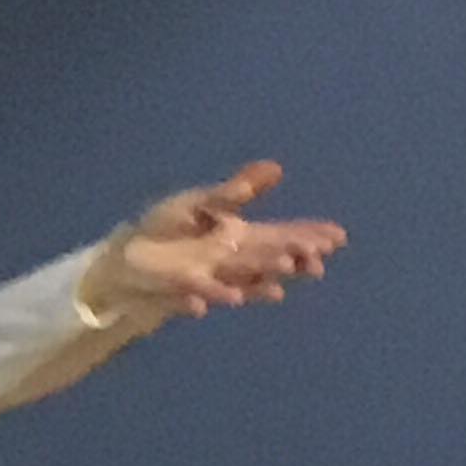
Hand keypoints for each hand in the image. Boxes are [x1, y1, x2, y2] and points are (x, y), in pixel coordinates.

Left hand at [95, 162, 344, 317]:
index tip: (337, 238)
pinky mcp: (183, 290)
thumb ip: (238, 190)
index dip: (309, 237)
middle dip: (294, 259)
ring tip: (281, 274)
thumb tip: (277, 168)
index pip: (282, 236)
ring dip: (261, 279)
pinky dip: (208, 296)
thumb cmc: (168, 228)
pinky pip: (197, 294)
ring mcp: (210, 278)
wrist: (128, 256)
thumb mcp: (204, 201)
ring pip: (242, 280)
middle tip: (318, 260)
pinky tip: (225, 298)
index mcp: (240, 237)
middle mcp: (232, 261)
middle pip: (270, 259)